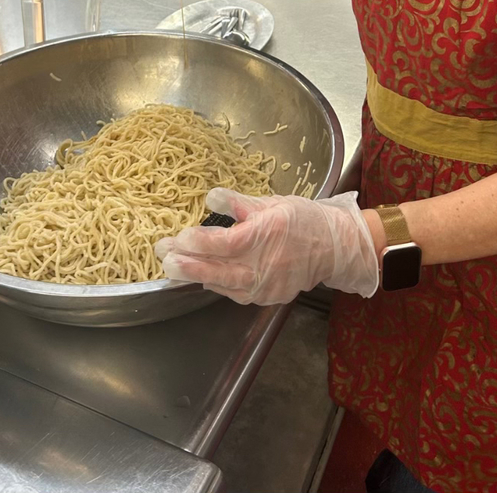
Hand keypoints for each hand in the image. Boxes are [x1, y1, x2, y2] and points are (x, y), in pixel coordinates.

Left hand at [155, 188, 378, 305]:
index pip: (226, 243)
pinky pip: (235, 293)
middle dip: (187, 265)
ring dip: (196, 276)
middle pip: (219, 270)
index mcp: (268, 234)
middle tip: (163, 258)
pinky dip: (217, 284)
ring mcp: (267, 285)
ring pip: (224, 285)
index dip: (200, 242)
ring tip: (173, 267)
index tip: (180, 236)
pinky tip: (201, 276)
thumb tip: (210, 199)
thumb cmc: (302, 219)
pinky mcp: (267, 298)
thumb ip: (239, 203)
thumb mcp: (272, 202)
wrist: (334, 247)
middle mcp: (266, 264)